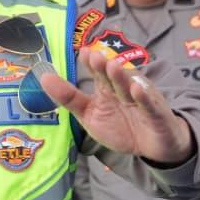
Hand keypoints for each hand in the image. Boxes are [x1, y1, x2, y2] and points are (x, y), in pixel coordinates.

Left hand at [42, 45, 194, 164]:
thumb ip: (69, 98)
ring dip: (121, 77)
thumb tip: (44, 77)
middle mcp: (124, 90)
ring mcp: (141, 101)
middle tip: (95, 56)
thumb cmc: (121, 127)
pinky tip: (137, 90)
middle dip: (104, 68)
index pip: (98, 74)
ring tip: (112, 67)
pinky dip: (144, 98)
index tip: (84, 52)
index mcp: (107, 89)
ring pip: (130, 88)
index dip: (91, 64)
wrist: (153, 148)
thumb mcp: (90, 115)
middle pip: (113, 78)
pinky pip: (149, 106)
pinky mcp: (156, 115)